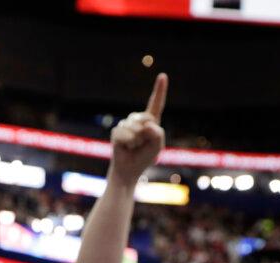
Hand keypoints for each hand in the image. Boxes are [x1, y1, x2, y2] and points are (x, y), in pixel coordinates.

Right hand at [108, 73, 167, 187]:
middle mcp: (138, 120)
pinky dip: (127, 143)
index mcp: (151, 122)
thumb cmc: (144, 158)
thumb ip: (157, 134)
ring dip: (136, 141)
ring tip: (133, 147)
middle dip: (146, 133)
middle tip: (142, 145)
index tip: (162, 75)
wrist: (128, 170)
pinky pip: (124, 134)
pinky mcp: (116, 131)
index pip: (156, 104)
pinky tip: (125, 148)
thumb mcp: (157, 146)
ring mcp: (126, 125)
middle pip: (146, 118)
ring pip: (134, 127)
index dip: (159, 90)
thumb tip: (146, 125)